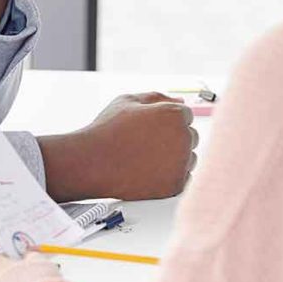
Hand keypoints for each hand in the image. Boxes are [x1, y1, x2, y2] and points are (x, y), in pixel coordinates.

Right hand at [38, 93, 197, 202]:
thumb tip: (179, 99)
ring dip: (174, 157)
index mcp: (173, 114)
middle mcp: (182, 137)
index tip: (150, 128)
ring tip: (144, 157)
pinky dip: (170, 176)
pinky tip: (149, 170)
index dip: (165, 121)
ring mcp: (180, 162)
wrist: (91, 163)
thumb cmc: (107, 131)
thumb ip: (157, 97)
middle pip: (190, 136)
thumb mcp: (128, 101)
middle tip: (145, 143)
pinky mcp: (176, 184)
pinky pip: (184, 177)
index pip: (185, 115)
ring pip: (189, 158)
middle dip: (172, 138)